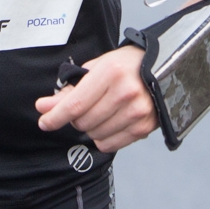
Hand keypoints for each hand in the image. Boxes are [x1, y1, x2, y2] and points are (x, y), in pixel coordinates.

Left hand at [34, 45, 156, 152]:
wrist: (166, 68)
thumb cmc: (127, 64)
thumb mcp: (97, 67)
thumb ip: (71, 89)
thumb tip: (45, 107)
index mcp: (111, 72)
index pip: (75, 104)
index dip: (55, 116)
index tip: (44, 121)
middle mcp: (125, 93)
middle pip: (83, 121)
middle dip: (74, 118)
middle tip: (80, 107)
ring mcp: (137, 112)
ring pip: (95, 134)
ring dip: (89, 127)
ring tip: (100, 111)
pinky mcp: (144, 127)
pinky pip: (110, 144)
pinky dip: (102, 137)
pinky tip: (109, 122)